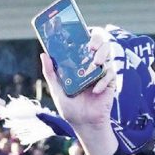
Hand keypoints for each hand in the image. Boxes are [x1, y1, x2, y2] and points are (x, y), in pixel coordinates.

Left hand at [39, 30, 118, 154]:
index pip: (84, 44)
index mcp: (79, 65)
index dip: (86, 35)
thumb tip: (44, 54)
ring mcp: (102, 73)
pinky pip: (110, 74)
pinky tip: (95, 90)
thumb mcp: (57, 90)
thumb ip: (51, 73)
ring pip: (108, 55)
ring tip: (95, 64)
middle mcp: (91, 66)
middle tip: (91, 46)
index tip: (83, 31)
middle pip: (100, 44)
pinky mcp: (110, 82)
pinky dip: (102, 80)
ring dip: (102, 56)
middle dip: (98, 41)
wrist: (85, 124)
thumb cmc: (70, 109)